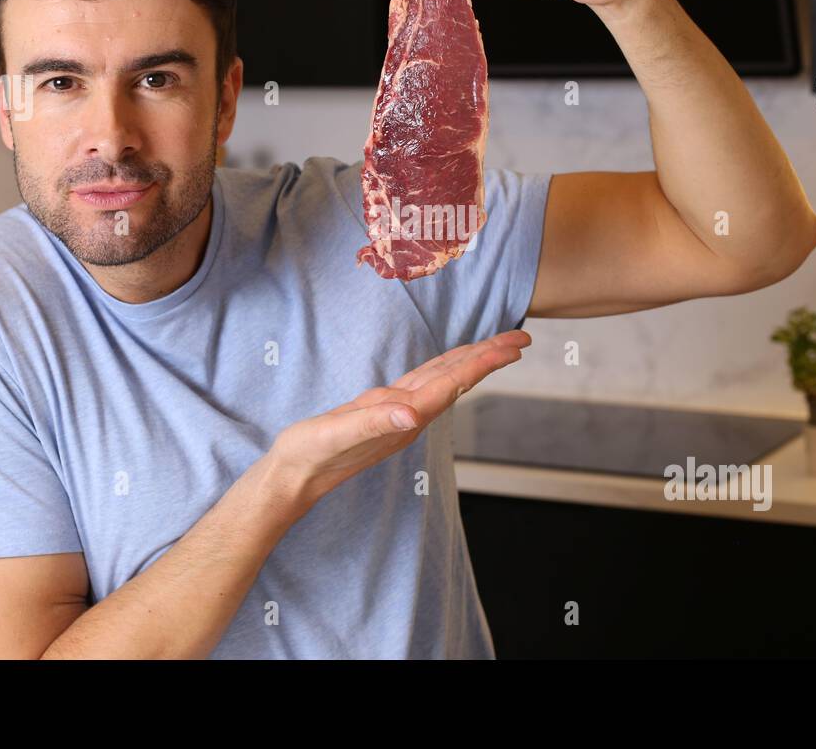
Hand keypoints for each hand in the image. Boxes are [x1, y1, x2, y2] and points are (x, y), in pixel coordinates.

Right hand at [268, 330, 530, 506]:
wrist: (293, 478)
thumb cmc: (311, 454)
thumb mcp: (339, 433)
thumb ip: (374, 421)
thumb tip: (412, 414)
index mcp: (404, 416)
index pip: (454, 383)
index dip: (485, 362)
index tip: (515, 345)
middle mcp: (409, 416)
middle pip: (458, 380)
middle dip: (490, 358)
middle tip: (522, 336)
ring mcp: (398, 415)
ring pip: (443, 381)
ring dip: (471, 362)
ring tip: (496, 346)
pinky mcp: (384, 413)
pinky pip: (424, 385)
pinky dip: (444, 369)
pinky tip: (449, 366)